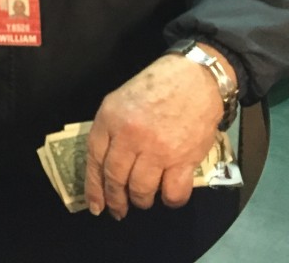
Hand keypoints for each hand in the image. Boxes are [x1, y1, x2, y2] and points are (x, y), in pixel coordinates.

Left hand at [85, 52, 224, 219]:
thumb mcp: (121, 99)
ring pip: (141, 190)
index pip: (95, 159)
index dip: (93, 187)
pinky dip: (169, 200)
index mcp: (111, 117)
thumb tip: (105, 165)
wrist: (194, 78)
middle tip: (118, 210)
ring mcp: (157, 149)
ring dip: (141, 201)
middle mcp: (131, 135)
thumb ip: (111, 129)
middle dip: (116, 200)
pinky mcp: (184, 159)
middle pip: (116, 178)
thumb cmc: (156, 85)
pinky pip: (173, 193)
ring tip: (143, 200)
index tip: (96, 205)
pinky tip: (167, 195)